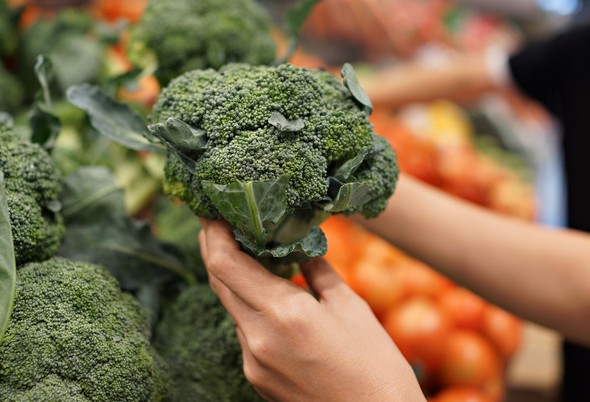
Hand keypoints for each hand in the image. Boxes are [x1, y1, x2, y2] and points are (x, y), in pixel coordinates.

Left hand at [198, 219, 424, 401]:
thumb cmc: (375, 368)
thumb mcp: (351, 309)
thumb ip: (319, 271)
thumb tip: (303, 245)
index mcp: (284, 312)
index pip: (225, 264)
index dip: (213, 233)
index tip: (214, 211)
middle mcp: (259, 337)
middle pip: (219, 282)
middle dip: (215, 249)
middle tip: (220, 222)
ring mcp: (253, 361)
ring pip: (232, 307)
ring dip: (234, 278)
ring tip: (249, 253)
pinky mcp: (256, 377)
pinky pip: (245, 332)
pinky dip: (250, 308)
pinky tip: (268, 297)